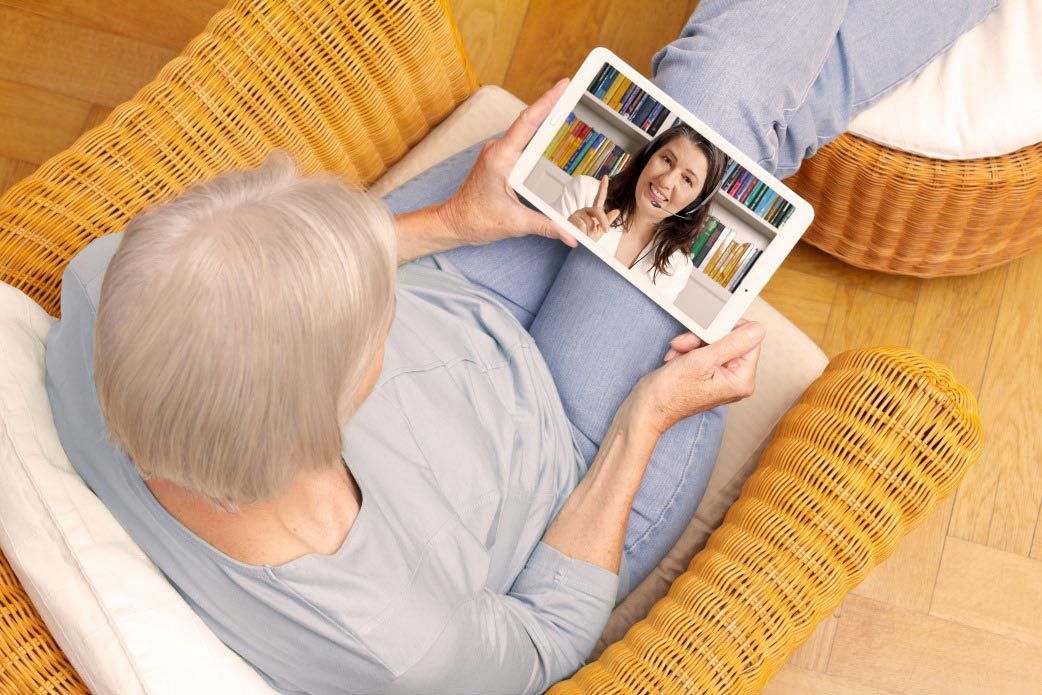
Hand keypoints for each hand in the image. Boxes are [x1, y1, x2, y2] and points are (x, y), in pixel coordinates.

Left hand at [438, 79, 578, 247]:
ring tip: (571, 108)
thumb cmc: (476, 220)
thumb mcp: (515, 223)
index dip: (547, 101)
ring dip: (546, 120)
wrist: (453, 223)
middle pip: (530, 121)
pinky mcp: (499, 159)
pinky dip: (538, 136)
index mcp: (501, 158)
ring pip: (526, 131)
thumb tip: (571, 235)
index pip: (528, 122)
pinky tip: (553, 135)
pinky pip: (522, 143)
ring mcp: (497, 153)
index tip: (564, 84)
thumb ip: (546, 226)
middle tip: (577, 91)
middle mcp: (498, 150)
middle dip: (553, 105)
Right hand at [567, 175, 620, 240]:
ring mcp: (577, 214)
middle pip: (598, 211)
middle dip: (603, 221)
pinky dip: (582, 233)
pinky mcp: (570, 219)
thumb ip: (607, 220)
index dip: (603, 187)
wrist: (575, 247)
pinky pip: (581, 226)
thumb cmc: (586, 240)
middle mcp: (584, 210)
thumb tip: (617, 210)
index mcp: (592, 212)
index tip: (605, 176)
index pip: (599, 198)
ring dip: (589, 233)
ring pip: (589, 222)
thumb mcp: (599, 231)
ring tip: (585, 237)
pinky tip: (579, 236)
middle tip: (605, 231)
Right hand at [630, 320, 765, 434]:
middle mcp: (735, 380)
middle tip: (686, 344)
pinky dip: (689, 350)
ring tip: (678, 353)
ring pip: (715, 343)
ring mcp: (722, 377)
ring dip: (693, 344)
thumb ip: (732, 344)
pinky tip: (677, 358)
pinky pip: (705, 351)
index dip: (728, 330)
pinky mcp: (709, 374)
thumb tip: (757, 330)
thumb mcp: (702, 361)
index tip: (708, 330)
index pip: (750, 341)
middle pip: (731, 341)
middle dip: (704, 338)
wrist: (648, 407)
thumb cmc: (671, 393)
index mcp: (741, 380)